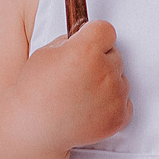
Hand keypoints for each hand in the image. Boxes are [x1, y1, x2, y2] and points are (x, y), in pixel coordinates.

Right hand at [9, 19, 129, 154]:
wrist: (34, 128)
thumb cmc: (35, 90)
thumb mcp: (46, 52)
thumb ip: (71, 42)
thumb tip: (85, 38)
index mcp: (86, 50)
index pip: (106, 30)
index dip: (95, 36)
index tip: (88, 43)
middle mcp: (104, 71)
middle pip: (115, 54)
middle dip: (100, 60)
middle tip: (79, 74)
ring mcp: (114, 95)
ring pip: (121, 78)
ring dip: (107, 82)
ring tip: (83, 93)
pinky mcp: (119, 116)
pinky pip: (125, 101)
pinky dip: (112, 103)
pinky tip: (91, 107)